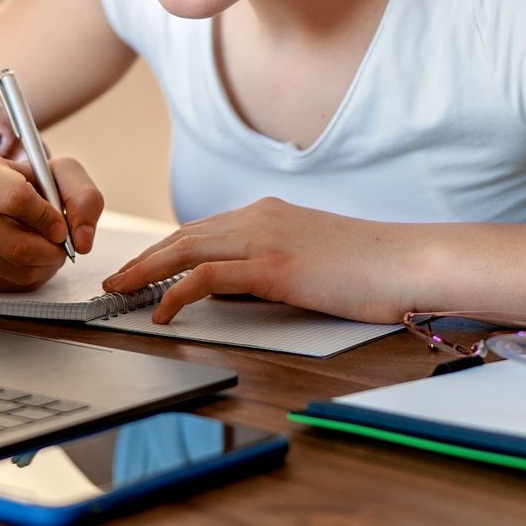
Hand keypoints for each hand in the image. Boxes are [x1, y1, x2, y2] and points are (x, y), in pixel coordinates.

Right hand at [0, 151, 103, 291]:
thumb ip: (84, 197)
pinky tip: (25, 259)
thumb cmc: (29, 185)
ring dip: (44, 266)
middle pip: (16, 246)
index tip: (60, 226)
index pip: (16, 200)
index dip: (48, 218)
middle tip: (60, 245)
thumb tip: (82, 241)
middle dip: (51, 251)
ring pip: (14, 270)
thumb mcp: (60, 175)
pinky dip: (28, 278)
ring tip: (45, 249)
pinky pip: (5, 286)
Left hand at [98, 197, 414, 323]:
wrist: (411, 261)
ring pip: (185, 251)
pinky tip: (160, 312)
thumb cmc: (374, 268)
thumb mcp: (314, 260)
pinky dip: (176, 293)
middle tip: (114, 279)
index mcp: (269, 214)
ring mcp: (265, 238)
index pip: (202, 230)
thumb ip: (275, 266)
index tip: (141, 267)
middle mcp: (260, 217)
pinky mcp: (272, 266)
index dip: (165, 249)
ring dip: (146, 272)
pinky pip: (206, 278)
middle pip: (183, 236)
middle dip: (144, 258)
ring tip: (120, 292)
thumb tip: (241, 291)